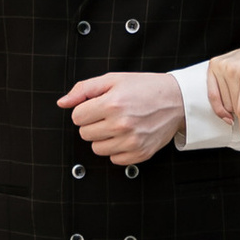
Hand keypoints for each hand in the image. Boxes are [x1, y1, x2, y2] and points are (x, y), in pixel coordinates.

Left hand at [58, 69, 186, 162]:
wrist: (177, 100)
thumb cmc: (145, 88)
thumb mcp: (113, 79)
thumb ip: (84, 89)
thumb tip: (63, 103)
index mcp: (112, 103)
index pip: (77, 117)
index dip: (85, 110)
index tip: (97, 106)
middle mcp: (121, 124)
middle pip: (84, 134)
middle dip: (93, 123)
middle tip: (110, 114)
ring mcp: (131, 141)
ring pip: (97, 149)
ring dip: (103, 138)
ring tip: (118, 125)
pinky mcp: (140, 153)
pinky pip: (114, 159)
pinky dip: (117, 149)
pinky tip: (127, 135)